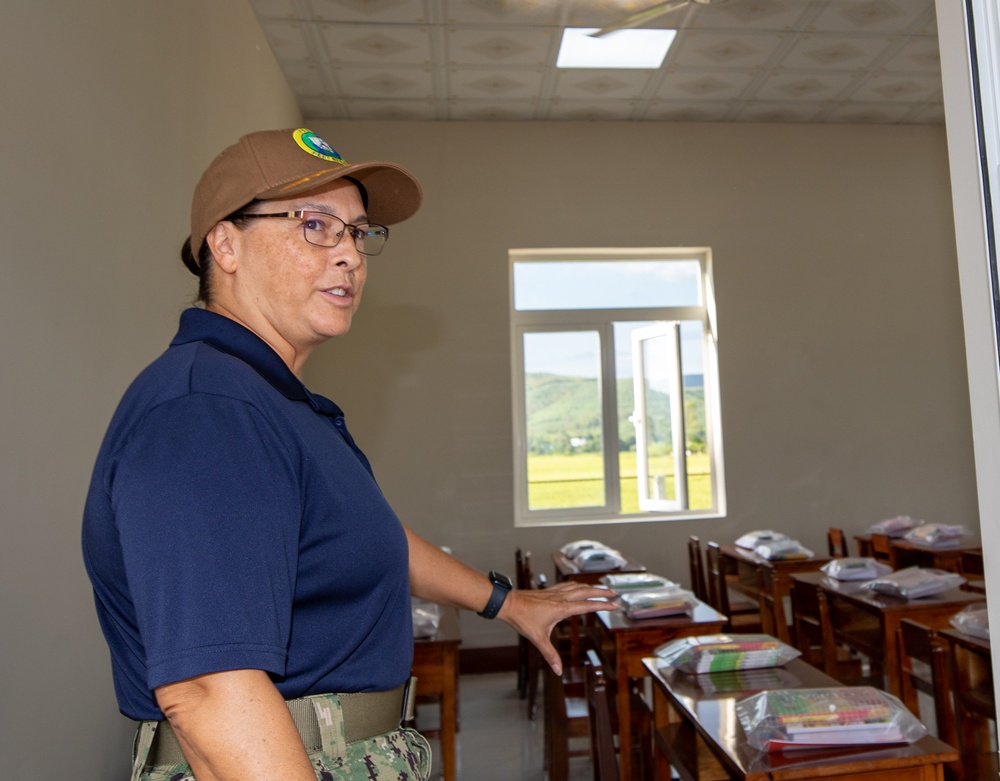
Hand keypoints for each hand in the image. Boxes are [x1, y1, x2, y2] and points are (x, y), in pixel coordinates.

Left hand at [498, 582, 616, 674]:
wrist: (509, 603)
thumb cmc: (523, 619)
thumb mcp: (538, 639)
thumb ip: (550, 655)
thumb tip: (558, 671)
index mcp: (562, 608)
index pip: (587, 605)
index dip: (602, 605)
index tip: (615, 605)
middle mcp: (561, 598)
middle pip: (586, 591)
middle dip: (601, 592)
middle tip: (614, 593)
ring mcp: (555, 592)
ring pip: (577, 586)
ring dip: (590, 587)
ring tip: (600, 588)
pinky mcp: (549, 591)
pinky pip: (567, 585)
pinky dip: (577, 585)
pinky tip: (577, 587)